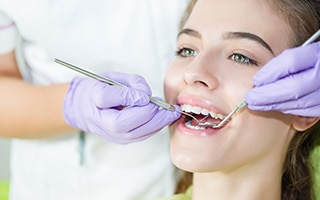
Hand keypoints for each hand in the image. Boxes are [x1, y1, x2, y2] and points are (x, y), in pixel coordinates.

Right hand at [64, 71, 180, 143]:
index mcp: (99, 110)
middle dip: (154, 115)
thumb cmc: (96, 91)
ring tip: (171, 112)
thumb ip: (129, 84)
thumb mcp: (108, 79)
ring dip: (159, 122)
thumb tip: (146, 95)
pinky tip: (163, 118)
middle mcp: (107, 128)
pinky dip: (155, 127)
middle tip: (168, 107)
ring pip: (141, 133)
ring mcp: (116, 136)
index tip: (146, 95)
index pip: (118, 110)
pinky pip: (143, 135)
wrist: (83, 108)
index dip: (134, 101)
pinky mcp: (124, 139)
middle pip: (134, 126)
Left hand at [245, 41, 319, 116]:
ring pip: (300, 102)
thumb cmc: (311, 60)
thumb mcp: (301, 53)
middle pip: (294, 87)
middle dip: (268, 95)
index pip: (292, 61)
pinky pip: (307, 112)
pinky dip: (288, 109)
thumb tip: (259, 79)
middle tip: (250, 98)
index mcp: (317, 53)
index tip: (255, 80)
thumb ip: (283, 62)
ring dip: (275, 104)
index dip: (270, 72)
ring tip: (258, 104)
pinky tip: (275, 107)